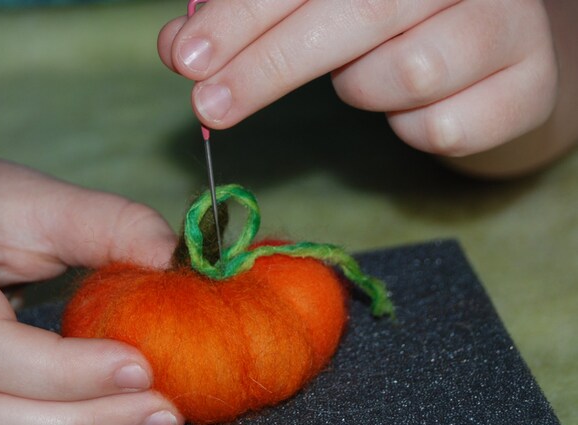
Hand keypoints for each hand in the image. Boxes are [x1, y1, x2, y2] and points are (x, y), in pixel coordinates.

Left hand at [158, 0, 558, 158]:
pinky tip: (414, 106)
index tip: (189, 58)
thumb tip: (180, 46)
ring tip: (364, 76)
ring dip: (362, 87)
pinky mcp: (529, 83)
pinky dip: (410, 128)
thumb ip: (244, 20)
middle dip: (269, 65)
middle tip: (210, 106)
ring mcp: (509, 19)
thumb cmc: (380, 18)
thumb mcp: (307, 5)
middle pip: (359, 11)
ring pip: (404, 71)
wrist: (484, 51)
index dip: (244, 14)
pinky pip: (442, 126)